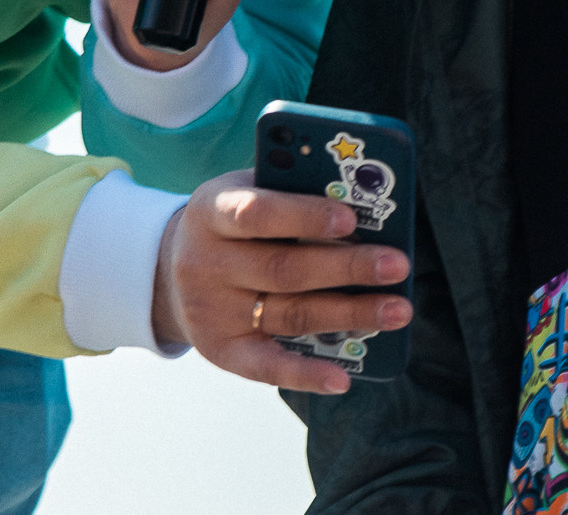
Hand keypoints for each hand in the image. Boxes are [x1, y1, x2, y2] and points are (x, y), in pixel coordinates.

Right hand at [150, 170, 411, 393]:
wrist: (170, 268)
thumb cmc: (234, 222)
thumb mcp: (247, 190)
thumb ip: (291, 191)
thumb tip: (361, 202)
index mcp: (212, 210)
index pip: (257, 213)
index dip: (304, 216)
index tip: (351, 219)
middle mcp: (206, 262)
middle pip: (284, 269)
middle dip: (347, 268)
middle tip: (398, 265)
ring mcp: (211, 311)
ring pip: (289, 314)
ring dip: (349, 315)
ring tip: (397, 310)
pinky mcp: (220, 350)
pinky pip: (265, 367)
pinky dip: (305, 374)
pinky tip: (342, 377)